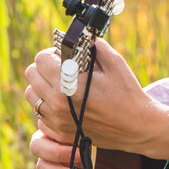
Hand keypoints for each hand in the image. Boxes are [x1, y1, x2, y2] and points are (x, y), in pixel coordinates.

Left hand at [22, 38, 168, 168]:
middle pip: (31, 75)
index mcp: (68, 85)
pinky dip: (48, 106)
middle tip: (61, 67)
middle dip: (45, 67)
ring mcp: (56, 121)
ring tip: (61, 85)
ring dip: (43, 86)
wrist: (137, 127)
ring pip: (31, 95)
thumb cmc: (127, 93)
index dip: (52, 53)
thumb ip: (92, 45)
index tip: (63, 55)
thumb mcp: (114, 62)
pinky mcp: (60, 132)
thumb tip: (77, 36)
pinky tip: (66, 103)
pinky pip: (40, 114)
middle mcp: (57, 104)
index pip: (41, 59)